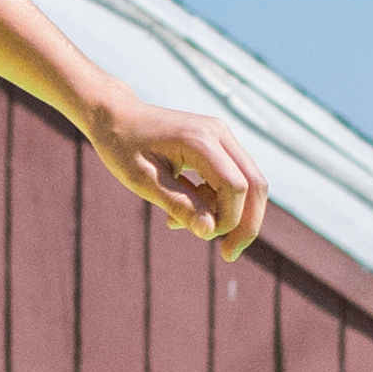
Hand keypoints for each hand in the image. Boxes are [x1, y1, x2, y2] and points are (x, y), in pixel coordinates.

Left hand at [94, 100, 269, 261]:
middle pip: (256, 184)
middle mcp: (219, 133)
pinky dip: (217, 203)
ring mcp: (222, 137)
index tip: (210, 242)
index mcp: (199, 139)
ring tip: (179, 223)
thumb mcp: (143, 181)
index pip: (235, 186)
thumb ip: (178, 204)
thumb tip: (210, 232)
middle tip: (228, 255)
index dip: (230, 220)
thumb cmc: (123, 147)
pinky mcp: (219, 145)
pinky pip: (233, 180)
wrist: (117, 116)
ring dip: (229, 214)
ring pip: (250, 184)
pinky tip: (184, 212)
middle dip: (247, 224)